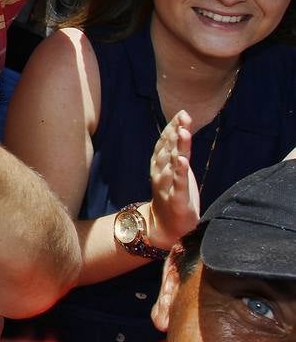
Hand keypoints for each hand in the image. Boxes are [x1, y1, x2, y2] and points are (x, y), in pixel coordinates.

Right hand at [148, 111, 200, 250]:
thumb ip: (176, 152)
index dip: (172, 127)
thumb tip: (181, 129)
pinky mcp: (177, 201)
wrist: (164, 227)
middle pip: (168, 148)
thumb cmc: (172, 196)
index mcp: (159, 165)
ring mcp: (167, 186)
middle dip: (176, 131)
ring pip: (172, 163)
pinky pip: (178, 184)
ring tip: (183, 132)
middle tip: (184, 116)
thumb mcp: (174, 172)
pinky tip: (182, 160)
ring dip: (177, 147)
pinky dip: (179, 171)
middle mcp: (160, 173)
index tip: (182, 113)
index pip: (165, 142)